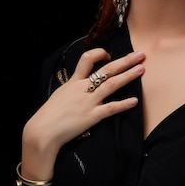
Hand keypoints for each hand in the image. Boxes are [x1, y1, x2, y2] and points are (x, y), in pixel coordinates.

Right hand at [23, 48, 144, 157]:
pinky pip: (110, 108)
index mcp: (74, 81)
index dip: (100, 54)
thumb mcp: (60, 94)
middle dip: (125, 61)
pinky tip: (134, 101)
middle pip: (106, 69)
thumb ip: (73, 87)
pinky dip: (123, 104)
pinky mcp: (91, 117)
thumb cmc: (49, 114)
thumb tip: (81, 83)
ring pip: (111, 84)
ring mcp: (88, 102)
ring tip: (141, 69)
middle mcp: (82, 88)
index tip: (109, 55)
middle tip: (140, 54)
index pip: (87, 59)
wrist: (42, 131)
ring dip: (128, 76)